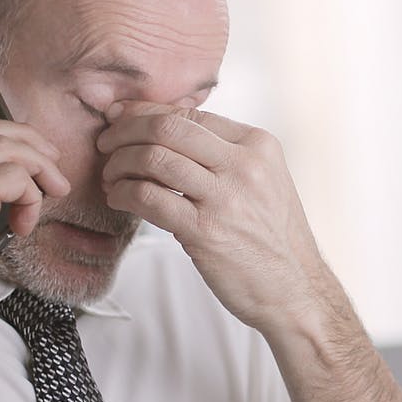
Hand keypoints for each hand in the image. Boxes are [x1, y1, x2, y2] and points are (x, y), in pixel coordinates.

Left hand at [97, 102, 335, 332]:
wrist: (295, 290)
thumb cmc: (273, 239)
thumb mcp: (265, 182)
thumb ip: (226, 156)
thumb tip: (167, 131)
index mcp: (259, 145)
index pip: (190, 114)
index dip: (145, 111)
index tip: (119, 117)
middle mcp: (245, 165)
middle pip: (167, 128)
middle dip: (125, 131)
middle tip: (106, 144)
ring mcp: (226, 198)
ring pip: (153, 158)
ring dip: (119, 165)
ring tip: (111, 177)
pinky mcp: (205, 231)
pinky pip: (148, 197)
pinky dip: (123, 194)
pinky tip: (119, 199)